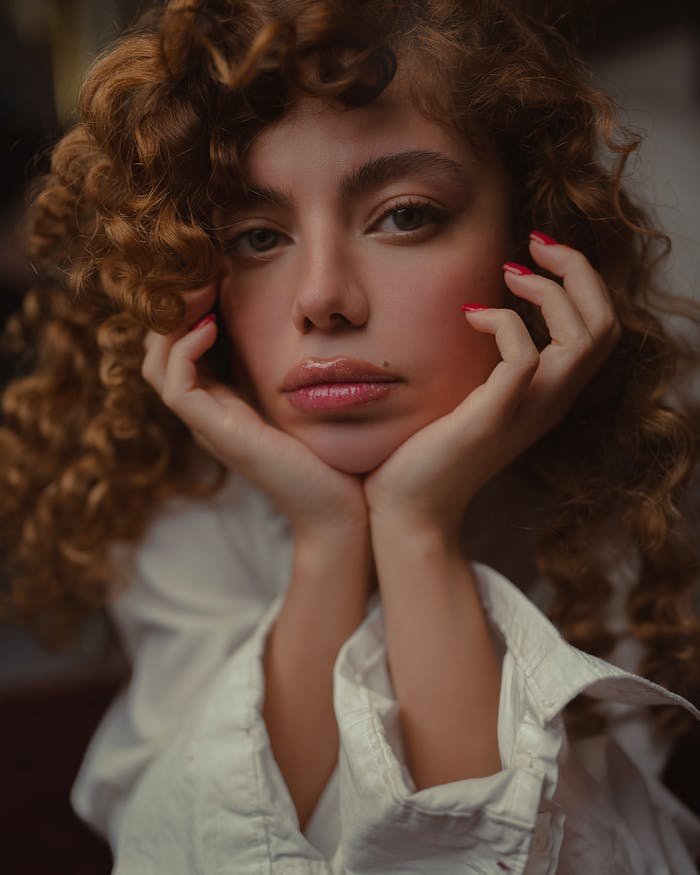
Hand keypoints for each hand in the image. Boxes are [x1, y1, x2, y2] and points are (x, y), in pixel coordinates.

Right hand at [141, 282, 366, 538]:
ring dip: (172, 322)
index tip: (214, 273)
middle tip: (200, 273)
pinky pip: (176, 385)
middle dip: (174, 308)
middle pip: (160, 352)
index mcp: (225, 402)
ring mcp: (207, 424)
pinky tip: (212, 325)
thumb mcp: (307, 396)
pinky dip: (185, 350)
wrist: (343, 506)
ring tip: (200, 290)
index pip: (183, 348)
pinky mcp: (215, 433)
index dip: (190, 308)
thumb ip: (291, 364)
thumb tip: (300, 317)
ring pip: (157, 365)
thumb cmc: (333, 453)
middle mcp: (209, 412)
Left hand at [364, 237, 620, 536]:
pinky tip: (469, 314)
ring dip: (551, 291)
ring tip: (509, 272)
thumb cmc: (430, 451)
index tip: (539, 255)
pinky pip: (523, 356)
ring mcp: (527, 411)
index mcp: (550, 394)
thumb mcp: (473, 397)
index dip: (582, 282)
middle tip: (536, 244)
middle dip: (578, 270)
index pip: (600, 329)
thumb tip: (478, 309)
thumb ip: (489, 363)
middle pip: (605, 324)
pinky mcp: (493, 417)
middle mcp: (551, 402)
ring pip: (583, 337)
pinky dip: (501, 322)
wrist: (409, 509)